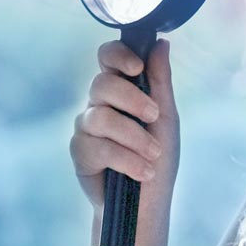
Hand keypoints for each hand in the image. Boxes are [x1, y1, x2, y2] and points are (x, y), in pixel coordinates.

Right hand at [69, 39, 180, 209]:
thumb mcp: (166, 118)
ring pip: (101, 117)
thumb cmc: (158, 158)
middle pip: (102, 84)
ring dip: (134, 137)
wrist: (148, 203)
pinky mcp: (79, 151)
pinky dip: (126, 159)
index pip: (108, 57)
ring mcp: (86, 127)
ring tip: (153, 155)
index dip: (117, 56)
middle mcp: (99, 103)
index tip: (137, 68)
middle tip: (154, 117)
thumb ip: (160, 81)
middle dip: (133, 100)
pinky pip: (98, 146)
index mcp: (120, 89)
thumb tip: (160, 43)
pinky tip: (142, 172)